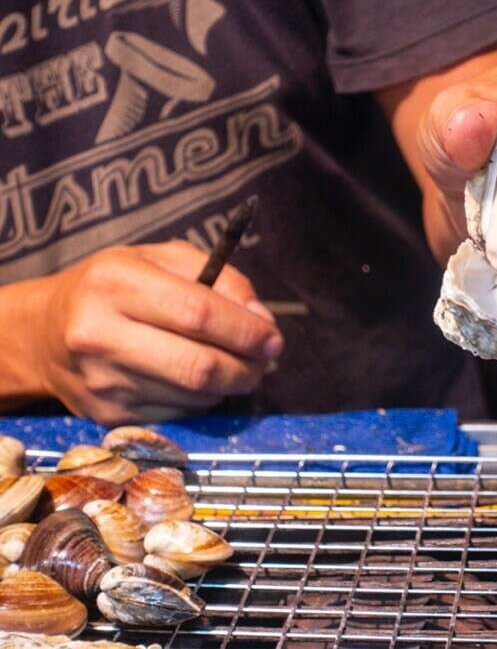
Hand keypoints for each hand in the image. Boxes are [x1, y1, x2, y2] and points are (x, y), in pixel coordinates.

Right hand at [31, 241, 282, 425]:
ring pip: (194, 395)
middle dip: (247, 367)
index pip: (198, 313)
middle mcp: (100, 333)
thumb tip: (262, 322)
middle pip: (199, 365)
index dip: (246, 331)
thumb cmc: (115, 288)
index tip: (273, 339)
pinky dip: (202, 399)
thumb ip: (220, 279)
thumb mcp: (160, 260)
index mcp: (115, 282)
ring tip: (235, 367)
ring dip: (229, 384)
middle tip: (266, 361)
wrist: (44, 334)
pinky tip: (197, 381)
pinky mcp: (107, 415)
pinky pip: (179, 413)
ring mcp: (102, 381)